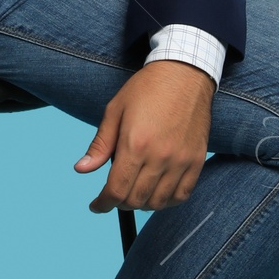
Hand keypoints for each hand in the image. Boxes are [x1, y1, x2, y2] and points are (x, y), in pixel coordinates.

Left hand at [75, 61, 214, 213]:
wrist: (184, 73)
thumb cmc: (147, 89)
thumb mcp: (114, 111)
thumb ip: (100, 145)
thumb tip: (81, 169)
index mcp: (135, 144)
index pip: (116, 190)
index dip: (103, 204)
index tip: (97, 205)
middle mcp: (159, 156)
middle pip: (135, 200)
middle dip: (119, 203)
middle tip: (114, 194)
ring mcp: (180, 160)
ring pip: (158, 202)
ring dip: (142, 204)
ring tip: (134, 193)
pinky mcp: (196, 160)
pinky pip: (182, 195)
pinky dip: (167, 201)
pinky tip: (157, 194)